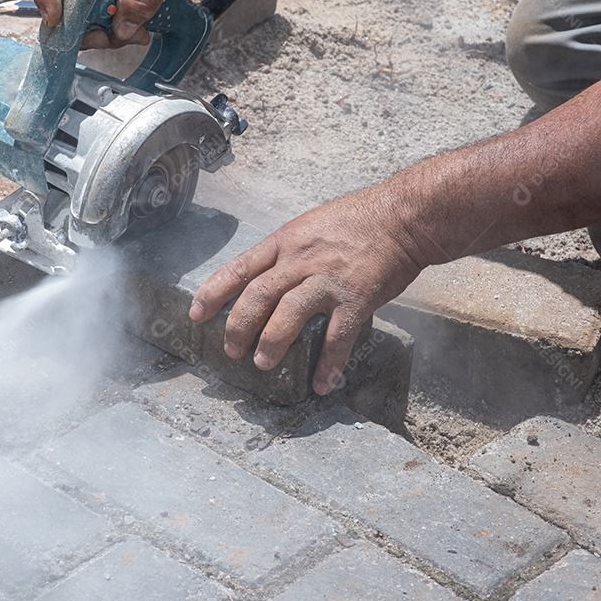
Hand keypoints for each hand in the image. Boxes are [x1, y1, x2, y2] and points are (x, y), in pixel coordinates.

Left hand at [188, 186, 425, 394]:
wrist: (404, 217)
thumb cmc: (356, 221)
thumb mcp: (308, 227)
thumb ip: (285, 253)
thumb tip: (261, 278)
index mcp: (285, 242)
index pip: (239, 268)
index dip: (214, 292)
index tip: (196, 314)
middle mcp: (301, 260)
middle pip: (258, 295)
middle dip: (238, 325)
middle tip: (231, 349)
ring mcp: (328, 279)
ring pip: (289, 313)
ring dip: (272, 342)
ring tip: (263, 363)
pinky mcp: (357, 298)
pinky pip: (337, 336)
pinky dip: (327, 364)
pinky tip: (321, 383)